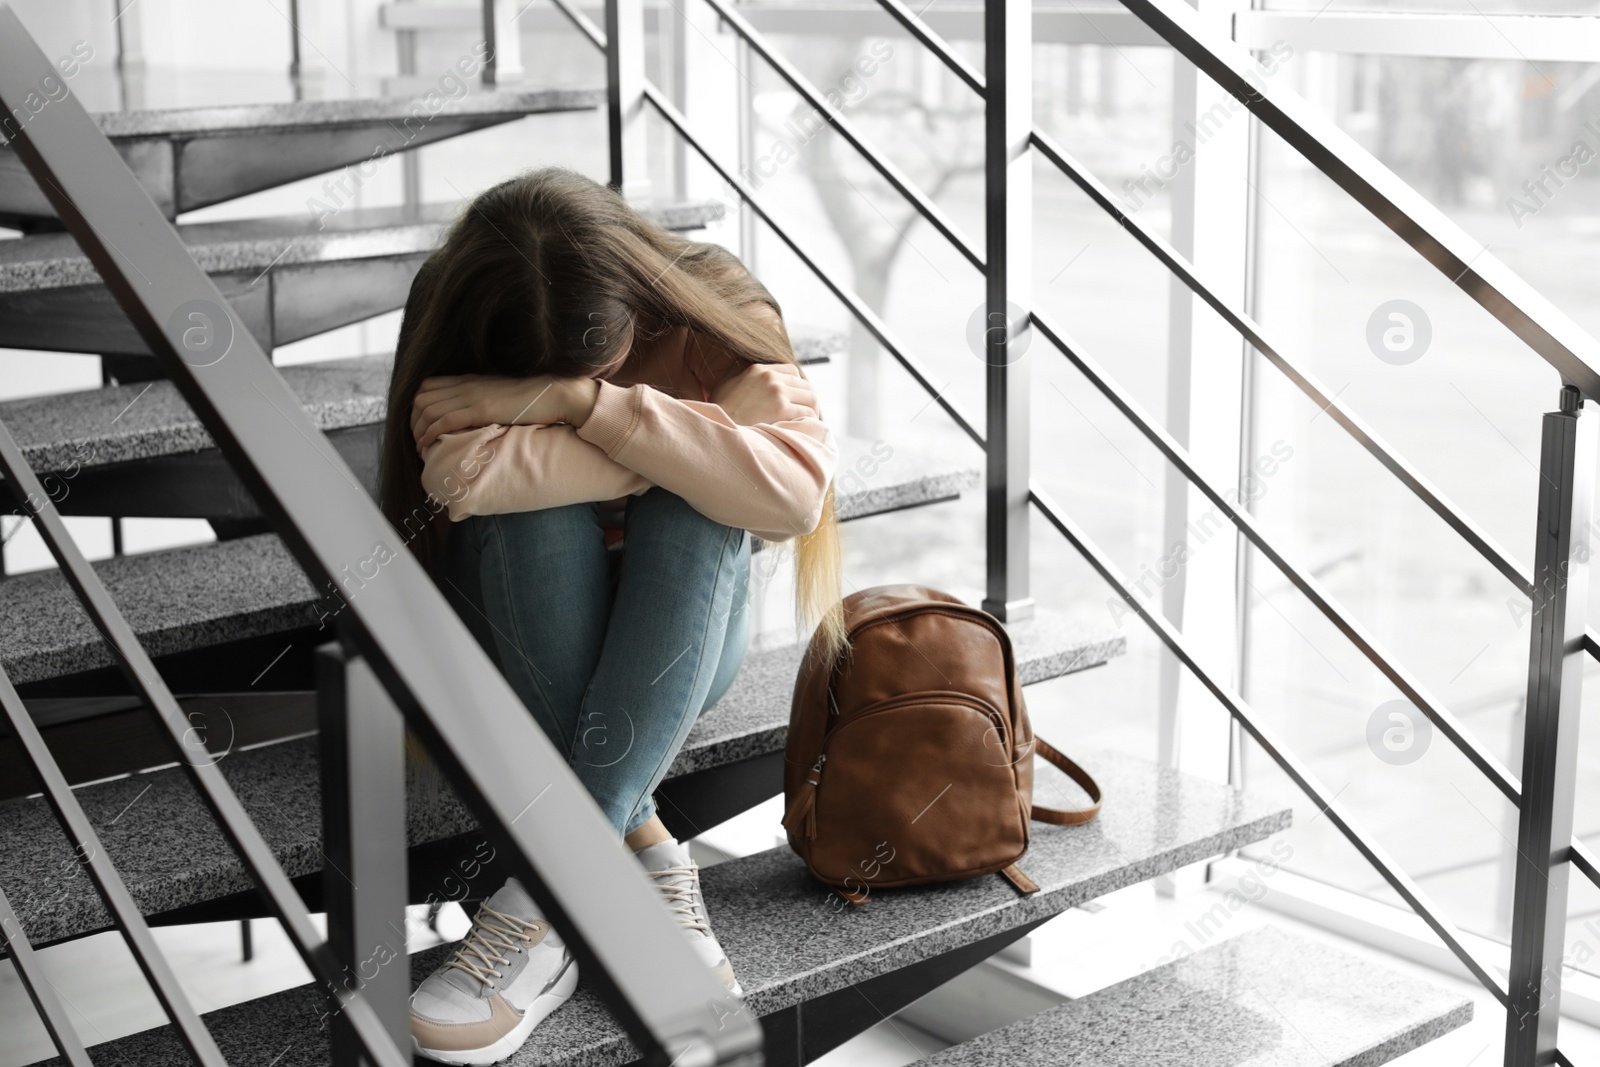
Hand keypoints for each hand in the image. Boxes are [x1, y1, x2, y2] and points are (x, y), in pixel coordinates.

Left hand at [413, 374, 572, 450]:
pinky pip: (444, 421)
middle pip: (421, 399)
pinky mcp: (480, 409)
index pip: (427, 387)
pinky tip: (427, 445)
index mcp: (468, 380)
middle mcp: (465, 385)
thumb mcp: (498, 394)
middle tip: (417, 439)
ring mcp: (471, 396)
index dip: (416, 407)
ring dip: (418, 430)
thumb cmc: (530, 399)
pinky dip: (430, 433)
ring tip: (421, 447)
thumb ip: (482, 399)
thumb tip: (472, 416)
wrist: (551, 394)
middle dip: (412, 421)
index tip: (420, 425)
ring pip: (428, 410)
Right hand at [708, 363, 817, 426]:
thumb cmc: (719, 413)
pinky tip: (801, 430)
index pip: (792, 370)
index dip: (797, 386)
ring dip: (810, 411)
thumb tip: (754, 386)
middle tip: (804, 415)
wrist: (716, 429)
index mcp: (758, 369)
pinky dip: (808, 422)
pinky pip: (807, 413)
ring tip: (805, 423)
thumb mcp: (728, 387)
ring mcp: (777, 392)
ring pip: (810, 398)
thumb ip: (745, 380)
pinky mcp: (781, 409)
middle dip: (806, 401)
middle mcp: (770, 377)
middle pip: (804, 385)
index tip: (795, 400)